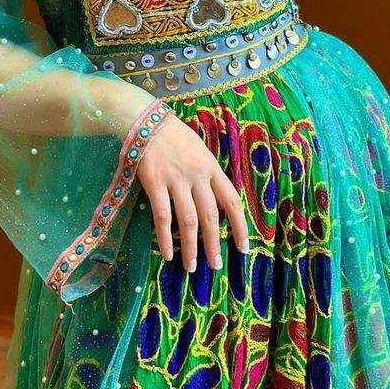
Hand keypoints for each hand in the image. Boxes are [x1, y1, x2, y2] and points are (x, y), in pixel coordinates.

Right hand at [136, 111, 249, 271]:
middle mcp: (197, 175)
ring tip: (192, 267)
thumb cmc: (175, 136)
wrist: (147, 121)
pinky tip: (168, 254)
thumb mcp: (200, 151)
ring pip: (188, 221)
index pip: (232, 201)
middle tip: (215, 265)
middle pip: (211, 215)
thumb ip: (208, 175)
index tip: (243, 248)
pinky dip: (165, 238)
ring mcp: (176, 179)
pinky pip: (163, 216)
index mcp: (212, 167)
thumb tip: (217, 204)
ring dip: (191, 248)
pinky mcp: (155, 183)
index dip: (240, 226)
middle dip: (214, 244)